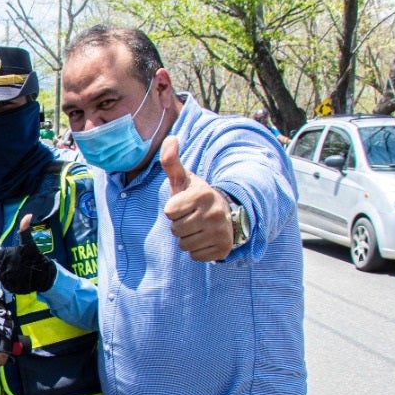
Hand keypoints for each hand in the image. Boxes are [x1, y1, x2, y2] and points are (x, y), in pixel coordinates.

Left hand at [0, 214, 55, 293]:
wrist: (45, 274)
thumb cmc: (35, 257)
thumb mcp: (28, 243)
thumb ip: (24, 230)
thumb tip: (28, 215)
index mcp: (7, 255)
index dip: (4, 256)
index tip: (13, 257)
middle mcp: (6, 267)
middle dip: (4, 265)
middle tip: (16, 265)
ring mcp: (8, 279)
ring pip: (0, 276)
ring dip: (6, 274)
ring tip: (17, 273)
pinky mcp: (11, 288)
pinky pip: (5, 285)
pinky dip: (9, 283)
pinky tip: (18, 280)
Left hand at [160, 137, 234, 261]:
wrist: (225, 215)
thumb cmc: (196, 197)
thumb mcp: (184, 180)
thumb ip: (171, 161)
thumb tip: (171, 138)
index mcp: (202, 195)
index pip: (169, 212)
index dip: (173, 210)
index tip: (184, 205)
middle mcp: (214, 213)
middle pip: (175, 230)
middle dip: (179, 225)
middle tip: (192, 218)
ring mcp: (220, 232)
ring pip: (184, 245)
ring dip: (187, 238)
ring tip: (198, 227)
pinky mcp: (223, 249)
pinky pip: (195, 256)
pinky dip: (197, 250)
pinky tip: (205, 238)